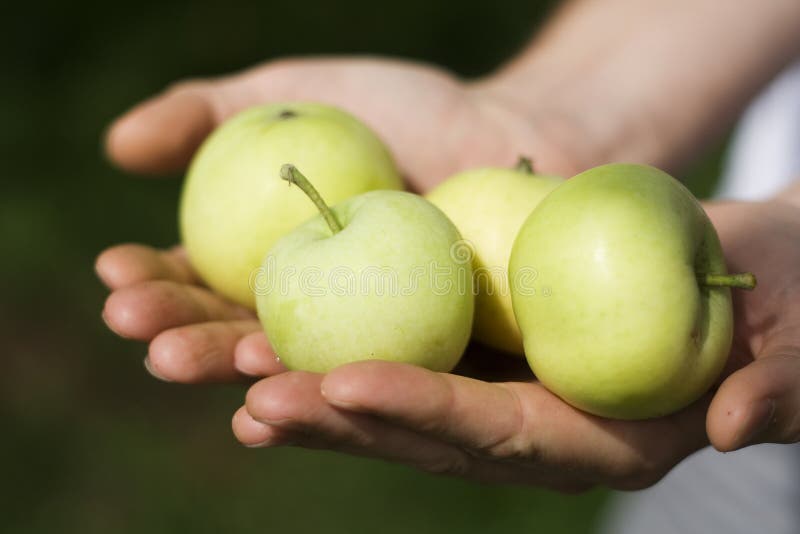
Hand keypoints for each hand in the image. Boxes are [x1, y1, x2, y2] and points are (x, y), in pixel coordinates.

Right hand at [98, 56, 579, 381]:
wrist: (511, 133)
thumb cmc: (402, 112)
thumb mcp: (295, 94)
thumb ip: (208, 113)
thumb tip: (119, 148)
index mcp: (267, 265)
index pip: (199, 284)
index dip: (155, 282)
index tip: (116, 274)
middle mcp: (311, 316)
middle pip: (242, 340)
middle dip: (195, 348)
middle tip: (160, 350)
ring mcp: (370, 348)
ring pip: (309, 374)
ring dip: (265, 383)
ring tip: (238, 379)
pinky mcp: (433, 372)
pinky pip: (391, 390)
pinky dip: (355, 398)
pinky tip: (315, 399)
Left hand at [230, 188, 799, 490]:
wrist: (748, 267)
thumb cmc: (784, 293)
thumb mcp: (798, 330)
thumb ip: (780, 379)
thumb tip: (739, 422)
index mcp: (609, 439)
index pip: (510, 437)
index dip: (430, 416)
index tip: (346, 385)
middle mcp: (548, 429)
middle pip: (433, 439)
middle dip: (344, 424)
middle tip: (255, 401)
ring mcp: (514, 395)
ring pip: (406, 409)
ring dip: (322, 401)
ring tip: (240, 385)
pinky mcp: (493, 357)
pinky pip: (415, 361)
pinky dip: (350, 360)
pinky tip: (280, 352)